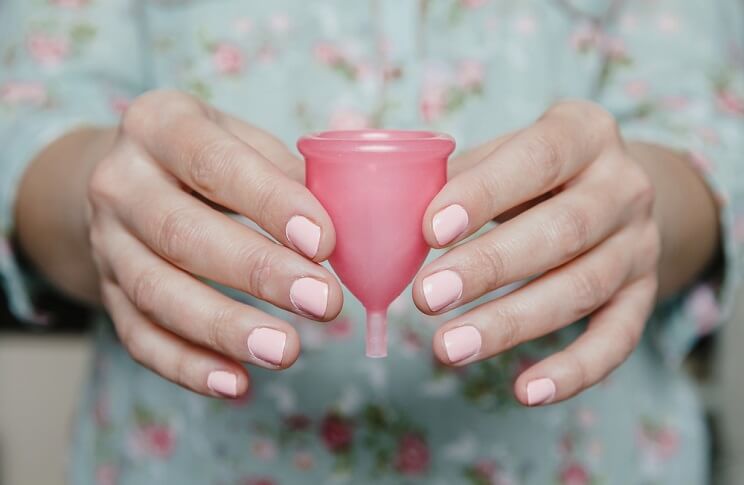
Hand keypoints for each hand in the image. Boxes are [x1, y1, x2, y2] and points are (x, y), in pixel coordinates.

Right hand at [86, 90, 342, 397]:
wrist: (127, 180)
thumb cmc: (207, 158)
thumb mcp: (243, 140)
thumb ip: (295, 170)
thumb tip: (358, 212)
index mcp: (159, 125)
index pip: (212, 161)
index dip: (269, 202)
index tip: (325, 241)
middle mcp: (120, 183)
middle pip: (181, 233)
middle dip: (257, 272)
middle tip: (324, 303)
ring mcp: (107, 243)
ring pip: (157, 293)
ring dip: (226, 328)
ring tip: (287, 351)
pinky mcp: (107, 292)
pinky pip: (140, 337)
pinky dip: (188, 366)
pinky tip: (237, 383)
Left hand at [413, 100, 660, 405]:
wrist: (614, 192)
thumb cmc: (533, 173)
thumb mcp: (503, 154)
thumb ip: (452, 175)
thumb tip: (381, 209)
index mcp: (584, 133)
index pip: (539, 158)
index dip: (485, 194)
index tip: (430, 230)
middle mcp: (623, 187)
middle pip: (562, 231)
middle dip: (489, 267)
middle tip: (426, 297)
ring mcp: (639, 245)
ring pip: (581, 289)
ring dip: (511, 323)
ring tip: (447, 348)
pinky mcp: (643, 295)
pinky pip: (616, 340)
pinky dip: (573, 371)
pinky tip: (524, 391)